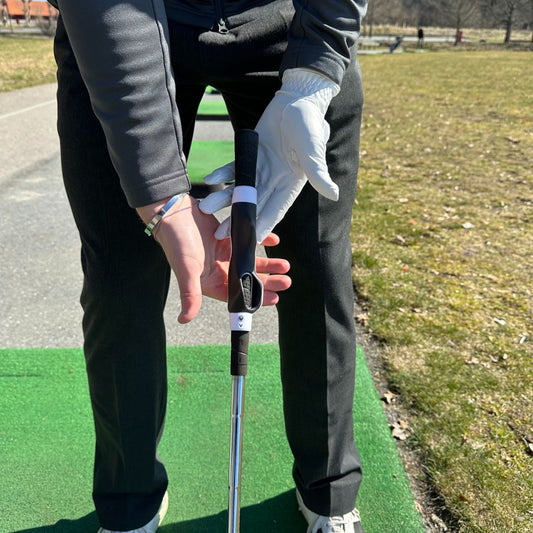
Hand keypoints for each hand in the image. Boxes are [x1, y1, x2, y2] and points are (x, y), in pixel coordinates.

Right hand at [138, 195, 290, 323]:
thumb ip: (189, 295)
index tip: (275, 299)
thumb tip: (183, 320)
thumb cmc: (177, 243)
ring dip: (268, 263)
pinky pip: (248, 240)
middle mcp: (219, 270)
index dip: (256, 298)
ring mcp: (224, 253)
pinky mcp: (228, 236)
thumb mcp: (186, 271)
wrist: (173, 212)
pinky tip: (275, 240)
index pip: (237, 295)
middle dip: (268, 281)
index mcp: (210, 282)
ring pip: (251, 261)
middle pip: (248, 278)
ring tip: (285, 265)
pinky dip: (262, 239)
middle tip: (286, 281)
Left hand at [198, 68, 339, 241]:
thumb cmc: (310, 125)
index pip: (275, 209)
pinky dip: (223, 173)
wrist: (298, 100)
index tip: (251, 239)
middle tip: (220, 234)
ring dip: (223, 198)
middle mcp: (275, 181)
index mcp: (291, 185)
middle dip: (237, 218)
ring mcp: (261, 169)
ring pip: (240, 188)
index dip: (263, 224)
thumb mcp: (313, 149)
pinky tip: (210, 180)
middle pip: (253, 204)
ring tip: (205, 207)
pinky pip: (235, 167)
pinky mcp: (251, 154)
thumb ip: (318, 173)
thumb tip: (334, 194)